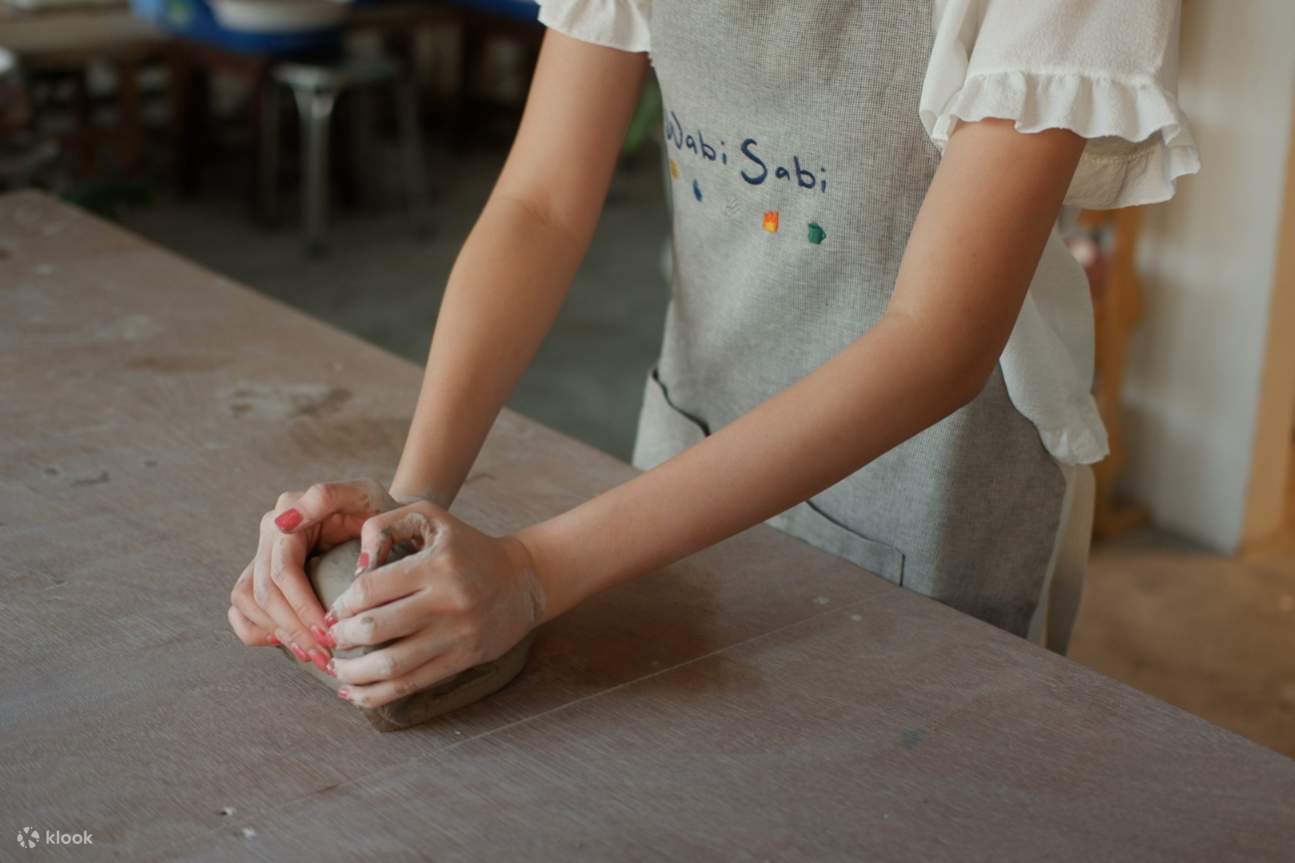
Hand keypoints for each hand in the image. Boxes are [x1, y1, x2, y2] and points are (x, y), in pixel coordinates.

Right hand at [227, 479, 399, 671]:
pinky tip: (289, 643)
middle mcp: (270, 529)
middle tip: (326, 656)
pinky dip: (258, 629)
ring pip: (247, 601)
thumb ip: (328, 496)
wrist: (384, 519)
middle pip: (265, 592)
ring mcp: (263, 551)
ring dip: (277, 633)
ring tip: (313, 654)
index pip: (283, 571)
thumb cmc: (379, 509)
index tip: (330, 633)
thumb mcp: (365, 494)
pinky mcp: (262, 571)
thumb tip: (285, 525)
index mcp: (289, 509)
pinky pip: (241, 607)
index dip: (302, 607)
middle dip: (294, 629)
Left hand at [324, 501, 543, 708]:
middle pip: (375, 629)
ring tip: (336, 670)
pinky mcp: (463, 659)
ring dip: (353, 673)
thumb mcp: (430, 517)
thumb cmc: (467, 546)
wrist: (522, 580)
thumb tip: (355, 565)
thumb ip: (385, 525)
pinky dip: (378, 694)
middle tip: (330, 639)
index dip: (341, 604)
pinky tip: (356, 693)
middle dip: (341, 638)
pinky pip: (412, 683)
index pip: (370, 589)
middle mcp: (447, 601)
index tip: (333, 611)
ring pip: (392, 665)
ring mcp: (456, 634)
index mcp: (436, 565)